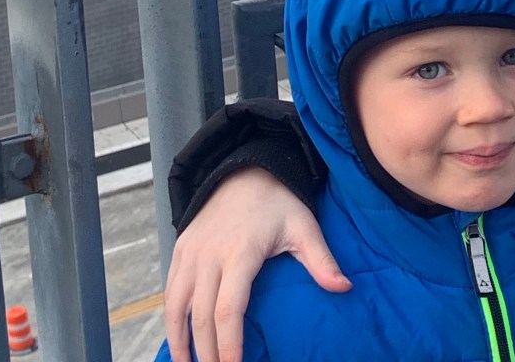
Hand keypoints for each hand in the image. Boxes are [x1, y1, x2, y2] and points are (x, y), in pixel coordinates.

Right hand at [162, 168, 351, 361]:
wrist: (246, 171)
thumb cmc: (279, 202)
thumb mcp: (304, 227)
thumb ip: (321, 260)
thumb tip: (345, 287)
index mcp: (240, 253)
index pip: (229, 309)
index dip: (229, 343)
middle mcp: (209, 255)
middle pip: (201, 316)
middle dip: (206, 352)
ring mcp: (190, 253)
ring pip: (177, 307)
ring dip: (180, 342)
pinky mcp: (179, 250)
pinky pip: (169, 292)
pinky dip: (170, 320)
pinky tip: (178, 341)